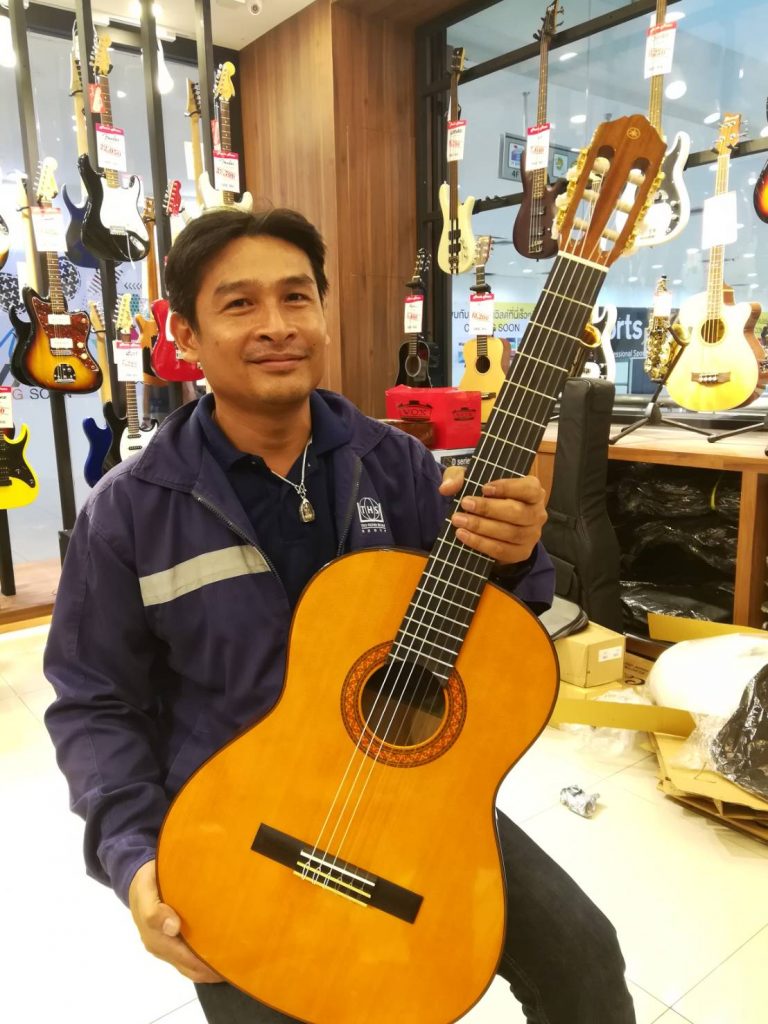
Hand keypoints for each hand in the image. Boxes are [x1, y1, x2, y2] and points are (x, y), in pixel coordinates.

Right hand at [128, 859, 223, 983]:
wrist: (137, 882)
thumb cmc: (146, 884)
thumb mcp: (146, 891)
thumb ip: (154, 911)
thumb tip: (173, 928)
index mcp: (155, 938)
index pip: (185, 959)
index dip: (206, 963)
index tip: (227, 959)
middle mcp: (160, 947)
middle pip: (189, 968)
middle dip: (211, 969)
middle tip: (237, 962)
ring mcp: (165, 946)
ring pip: (189, 965)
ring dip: (208, 966)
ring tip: (232, 960)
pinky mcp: (169, 942)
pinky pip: (187, 957)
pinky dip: (202, 959)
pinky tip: (219, 951)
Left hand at [440, 467, 546, 565]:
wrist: (493, 525)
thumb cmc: (487, 497)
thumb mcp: (472, 480)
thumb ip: (458, 477)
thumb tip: (446, 487)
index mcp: (533, 491)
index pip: (528, 489)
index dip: (507, 488)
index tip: (484, 488)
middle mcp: (537, 513)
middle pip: (518, 512)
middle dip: (489, 509)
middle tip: (465, 504)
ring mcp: (532, 535)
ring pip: (510, 533)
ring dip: (482, 527)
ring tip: (459, 521)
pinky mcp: (522, 552)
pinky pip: (502, 550)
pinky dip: (481, 543)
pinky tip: (464, 536)